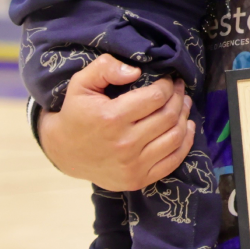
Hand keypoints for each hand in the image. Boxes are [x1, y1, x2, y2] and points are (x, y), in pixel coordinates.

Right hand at [38, 56, 192, 191]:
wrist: (63, 152)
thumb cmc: (75, 113)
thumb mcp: (80, 84)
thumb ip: (104, 68)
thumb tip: (136, 71)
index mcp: (111, 118)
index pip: (156, 97)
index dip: (167, 85)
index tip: (168, 80)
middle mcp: (124, 144)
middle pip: (168, 117)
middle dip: (178, 98)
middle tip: (179, 89)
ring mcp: (132, 165)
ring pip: (175, 137)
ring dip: (184, 117)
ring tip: (184, 104)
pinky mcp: (137, 180)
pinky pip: (173, 161)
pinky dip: (185, 143)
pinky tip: (186, 128)